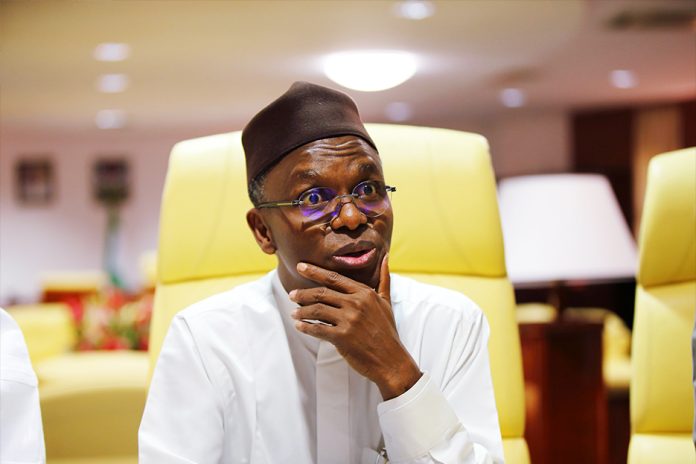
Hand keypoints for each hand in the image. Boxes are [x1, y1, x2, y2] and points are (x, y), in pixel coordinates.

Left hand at [289, 255, 421, 399]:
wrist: (391, 360)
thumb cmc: (387, 331)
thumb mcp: (386, 302)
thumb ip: (384, 279)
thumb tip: (386, 257)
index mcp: (364, 293)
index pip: (334, 278)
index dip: (315, 271)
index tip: (301, 266)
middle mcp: (356, 304)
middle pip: (322, 293)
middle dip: (303, 293)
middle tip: (292, 294)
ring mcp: (349, 320)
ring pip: (317, 310)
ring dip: (302, 311)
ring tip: (294, 312)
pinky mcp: (342, 337)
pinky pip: (317, 329)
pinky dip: (305, 327)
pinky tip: (299, 326)